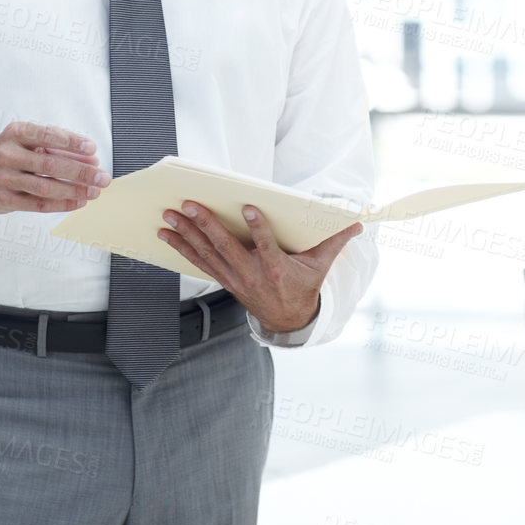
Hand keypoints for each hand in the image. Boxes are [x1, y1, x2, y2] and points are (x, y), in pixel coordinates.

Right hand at [0, 122, 109, 215]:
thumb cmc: (7, 154)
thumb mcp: (24, 140)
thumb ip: (55, 146)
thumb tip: (89, 159)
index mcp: (16, 133)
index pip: (48, 135)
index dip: (72, 142)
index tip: (92, 149)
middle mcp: (8, 155)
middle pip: (50, 163)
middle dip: (80, 171)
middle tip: (101, 176)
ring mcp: (4, 178)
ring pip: (45, 186)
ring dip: (74, 190)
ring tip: (94, 191)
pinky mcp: (5, 199)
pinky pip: (38, 204)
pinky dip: (62, 204)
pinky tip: (78, 202)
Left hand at [157, 201, 361, 334]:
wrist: (288, 319)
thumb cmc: (304, 287)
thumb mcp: (321, 266)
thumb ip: (335, 242)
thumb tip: (357, 223)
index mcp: (277, 269)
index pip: (267, 245)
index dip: (259, 227)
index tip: (250, 207)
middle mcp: (252, 274)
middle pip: (226, 247)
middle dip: (206, 225)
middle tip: (189, 205)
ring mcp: (235, 278)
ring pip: (207, 254)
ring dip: (187, 234)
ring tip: (169, 216)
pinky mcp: (225, 279)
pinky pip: (200, 262)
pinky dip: (183, 248)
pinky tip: (167, 235)